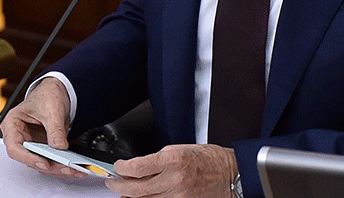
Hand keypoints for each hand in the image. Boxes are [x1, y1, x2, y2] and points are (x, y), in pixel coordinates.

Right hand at [0, 77, 82, 177]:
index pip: (15, 148)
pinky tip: (73, 167)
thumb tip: (59, 147)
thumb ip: (55, 129)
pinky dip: (62, 164)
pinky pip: (51, 160)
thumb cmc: (47, 95)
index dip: (28, 158)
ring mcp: (32, 144)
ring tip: (74, 170)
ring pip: (41, 163)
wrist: (57, 90)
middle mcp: (20, 137)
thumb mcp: (51, 110)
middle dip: (49, 166)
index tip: (44, 162)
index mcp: (12, 125)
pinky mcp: (43, 148)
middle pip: (30, 159)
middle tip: (66, 168)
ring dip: (57, 168)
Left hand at [106, 144, 237, 197]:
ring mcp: (177, 196)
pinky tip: (142, 197)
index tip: (117, 167)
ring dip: (130, 196)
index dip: (121, 168)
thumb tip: (137, 168)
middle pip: (135, 189)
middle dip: (118, 185)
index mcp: (173, 160)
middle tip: (113, 181)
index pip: (136, 167)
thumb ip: (157, 160)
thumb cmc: (208, 159)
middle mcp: (174, 180)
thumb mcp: (180, 149)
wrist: (230, 174)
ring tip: (126, 190)